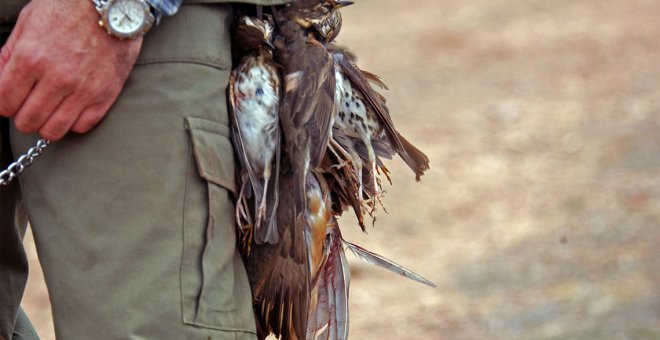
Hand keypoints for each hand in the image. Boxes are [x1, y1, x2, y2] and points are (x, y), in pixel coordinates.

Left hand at [0, 0, 142, 140]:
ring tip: (48, 111)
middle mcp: (56, 79)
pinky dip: (72, 122)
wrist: (111, 6)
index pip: (4, 103)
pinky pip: (82, 125)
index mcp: (31, 58)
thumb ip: (10, 54)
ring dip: (46, 124)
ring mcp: (83, 90)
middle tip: (28, 105)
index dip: (2, 105)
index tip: (8, 101)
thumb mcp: (28, 22)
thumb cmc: (69, 8)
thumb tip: (0, 79)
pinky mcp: (105, 95)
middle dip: (22, 115)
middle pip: (27, 121)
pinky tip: (70, 108)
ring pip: (53, 130)